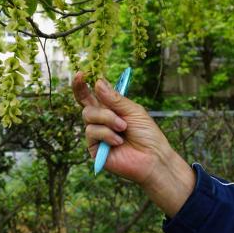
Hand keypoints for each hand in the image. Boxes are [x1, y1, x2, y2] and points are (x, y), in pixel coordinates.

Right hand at [72, 71, 195, 216]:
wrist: (153, 158)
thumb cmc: (147, 134)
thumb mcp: (133, 111)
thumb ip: (115, 99)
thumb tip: (97, 82)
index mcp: (109, 109)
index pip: (90, 95)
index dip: (82, 85)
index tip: (80, 74)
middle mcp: (100, 121)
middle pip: (86, 105)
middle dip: (95, 103)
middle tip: (115, 112)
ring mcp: (96, 134)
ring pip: (88, 116)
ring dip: (108, 120)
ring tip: (123, 129)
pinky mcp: (93, 148)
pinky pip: (91, 132)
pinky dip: (106, 134)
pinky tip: (118, 142)